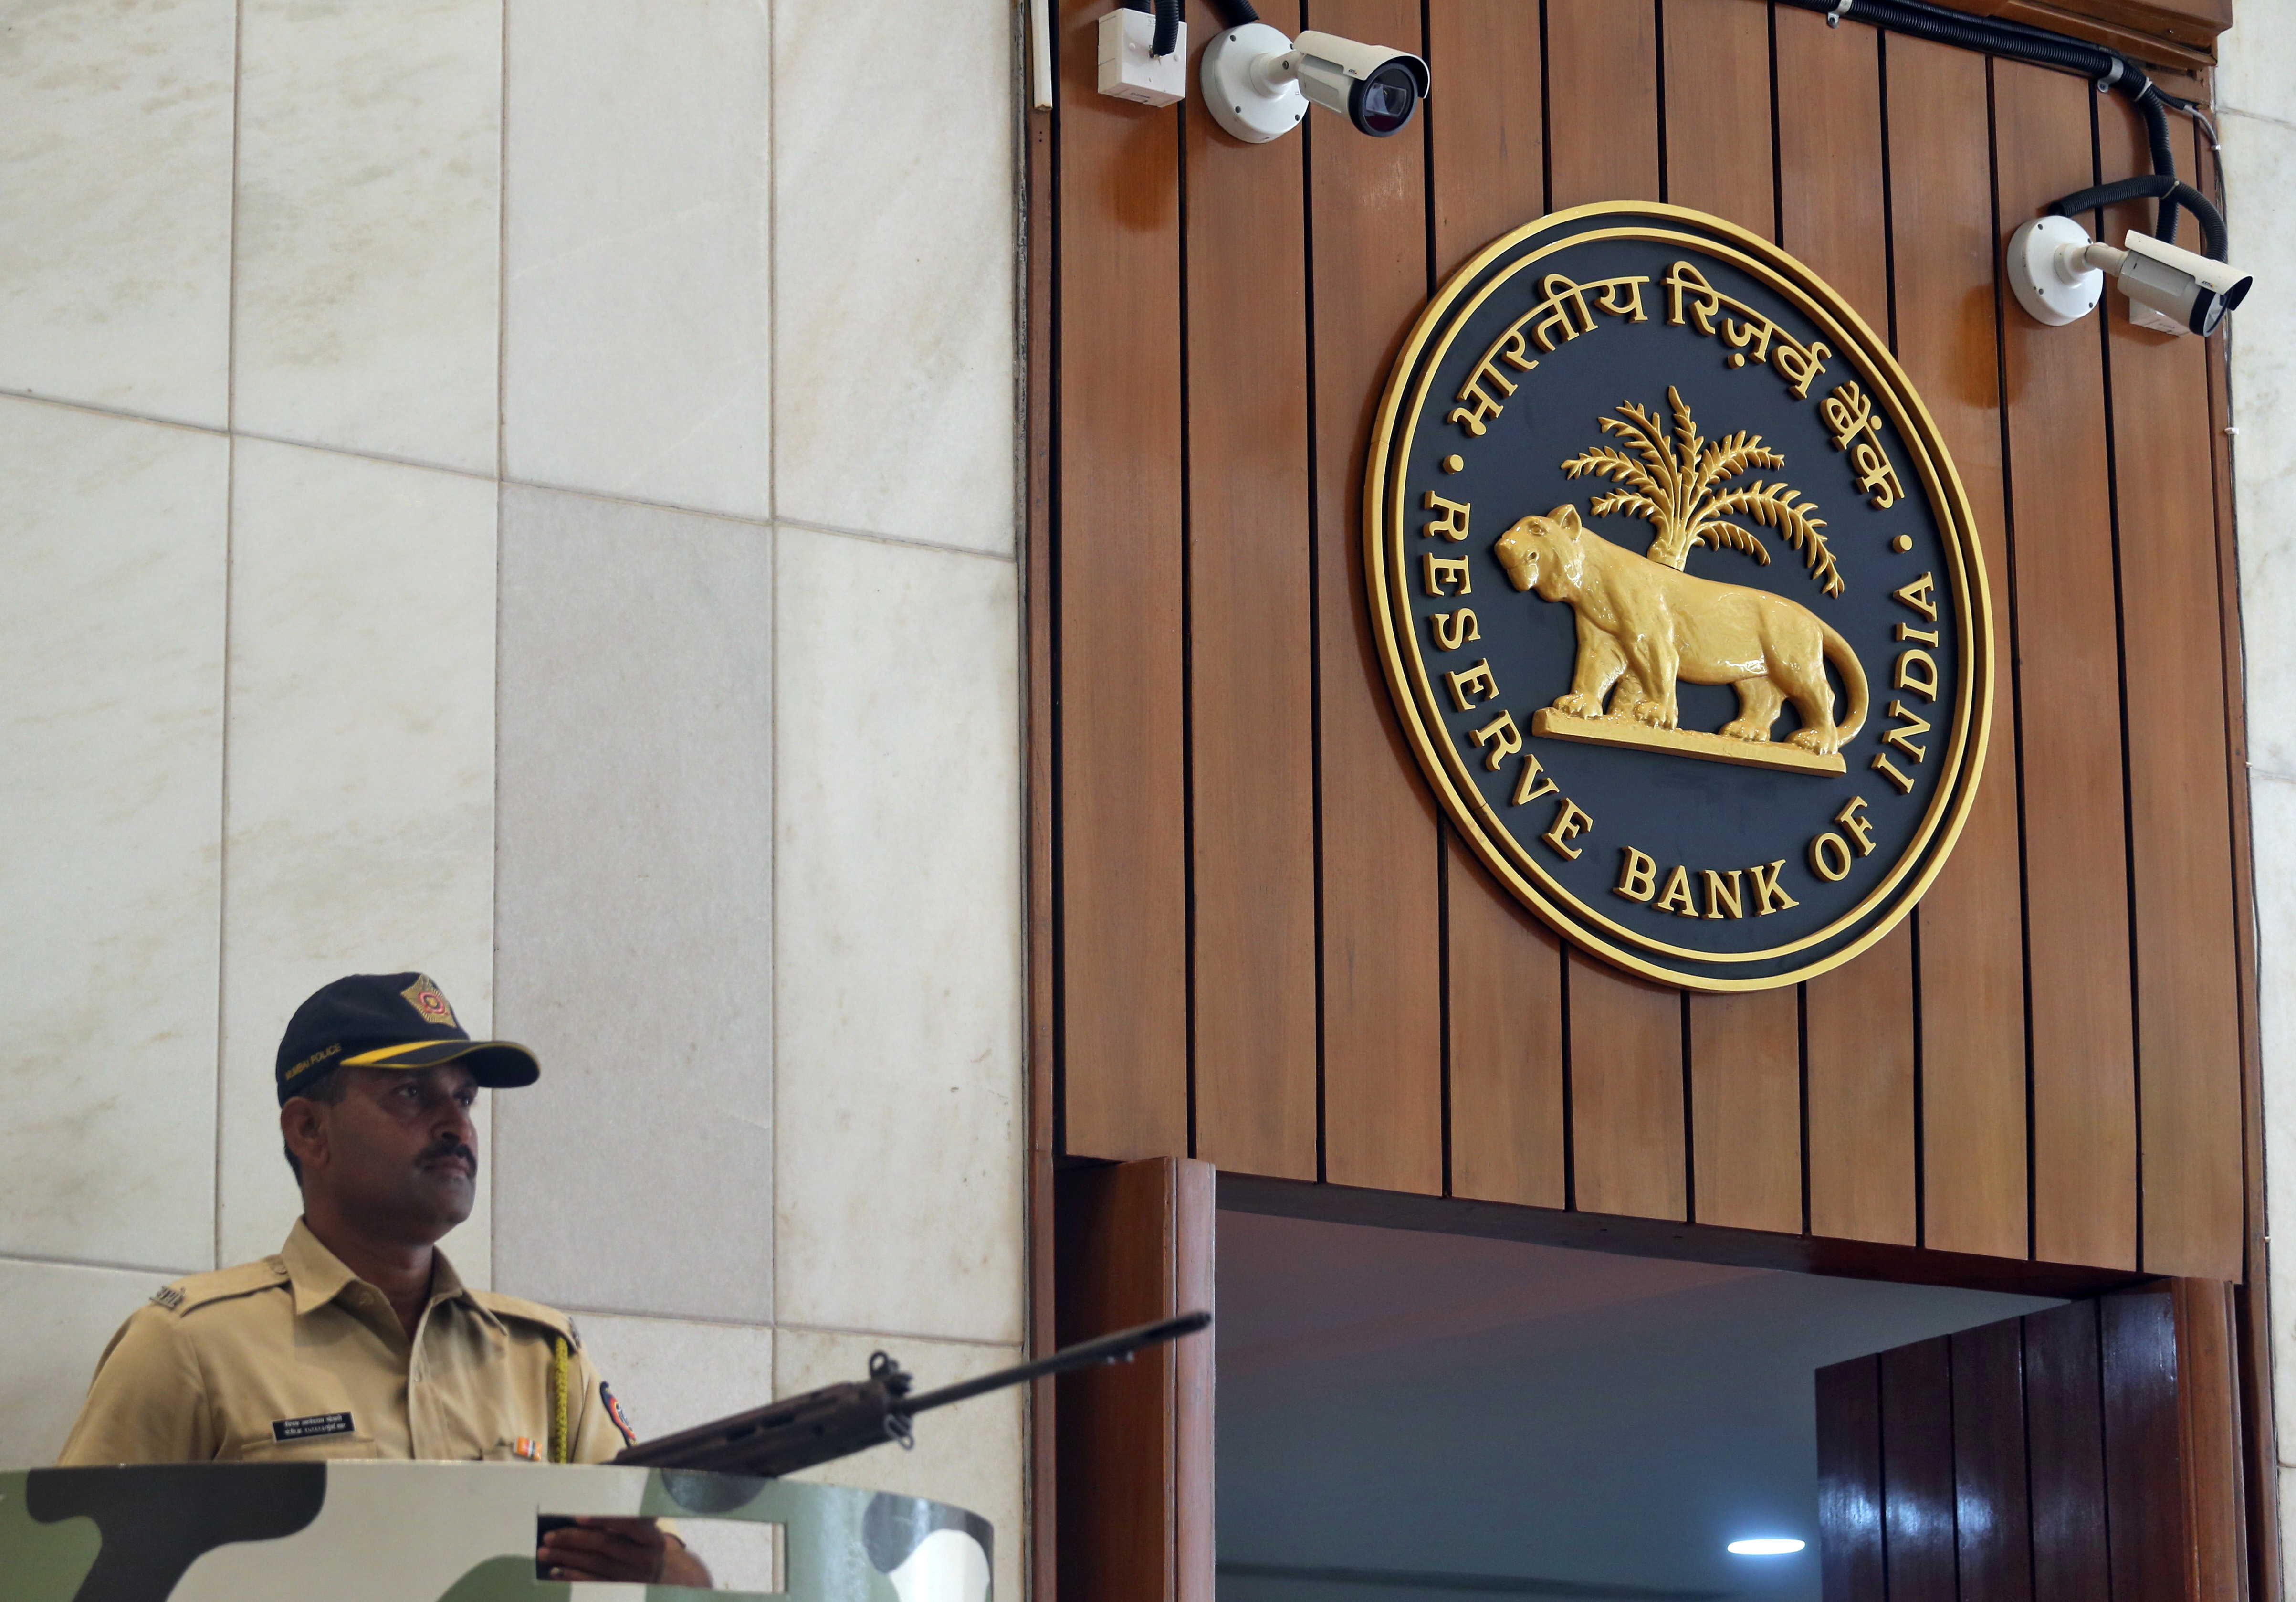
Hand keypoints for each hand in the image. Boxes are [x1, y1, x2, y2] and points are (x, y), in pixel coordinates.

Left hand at [537, 1517, 712, 1585]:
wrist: (652, 1576)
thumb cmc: (638, 1545)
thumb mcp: (640, 1529)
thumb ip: (622, 1516)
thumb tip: (584, 1498)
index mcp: (653, 1536)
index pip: (628, 1523)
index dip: (603, 1519)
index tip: (577, 1517)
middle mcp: (647, 1559)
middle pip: (606, 1545)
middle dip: (573, 1539)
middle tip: (548, 1536)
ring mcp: (635, 1579)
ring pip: (595, 1565)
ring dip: (566, 1558)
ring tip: (545, 1552)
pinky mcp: (622, 1593)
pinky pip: (593, 1586)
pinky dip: (572, 1578)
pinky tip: (556, 1572)